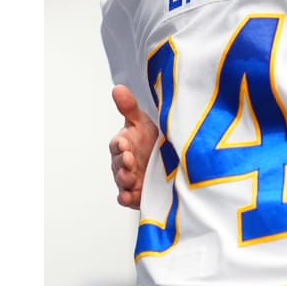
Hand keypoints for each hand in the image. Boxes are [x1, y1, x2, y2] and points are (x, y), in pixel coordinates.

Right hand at [109, 84, 155, 209]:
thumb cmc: (150, 140)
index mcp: (123, 145)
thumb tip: (118, 88)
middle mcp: (123, 163)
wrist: (169, 161)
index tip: (124, 143)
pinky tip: (128, 196)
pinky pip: (126, 197)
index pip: (117, 144)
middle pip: (117, 164)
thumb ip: (129, 107)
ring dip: (124, 178)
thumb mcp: (142, 122)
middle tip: (129, 158)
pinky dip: (126, 197)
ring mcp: (129, 179)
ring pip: (121, 180)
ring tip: (130, 176)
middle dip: (122, 162)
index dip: (120, 144)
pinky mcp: (135, 194)